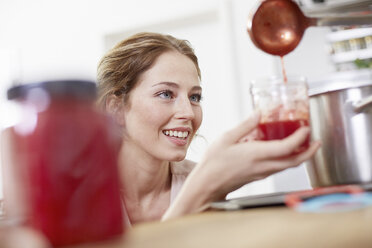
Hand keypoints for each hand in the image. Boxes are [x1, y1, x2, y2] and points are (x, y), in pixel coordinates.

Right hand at [197, 111, 320, 199]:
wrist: (207, 185)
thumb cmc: (213, 163)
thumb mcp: (226, 138)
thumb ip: (245, 126)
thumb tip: (258, 113)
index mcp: (256, 154)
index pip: (287, 147)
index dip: (300, 138)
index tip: (306, 128)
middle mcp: (263, 166)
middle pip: (295, 161)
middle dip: (310, 151)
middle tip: (316, 140)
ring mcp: (262, 173)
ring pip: (288, 166)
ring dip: (300, 155)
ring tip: (303, 143)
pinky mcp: (259, 176)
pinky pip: (279, 168)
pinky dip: (287, 159)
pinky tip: (282, 150)